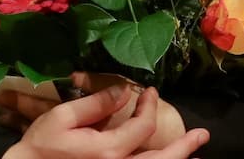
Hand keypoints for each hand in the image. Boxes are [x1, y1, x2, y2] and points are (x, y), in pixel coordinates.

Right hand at [0, 73, 185, 148]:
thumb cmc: (40, 145)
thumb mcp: (63, 116)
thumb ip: (96, 103)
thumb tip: (124, 91)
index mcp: (108, 149)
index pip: (142, 125)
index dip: (149, 105)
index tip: (149, 91)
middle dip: (184, 147)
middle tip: (202, 135)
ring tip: (194, 153)